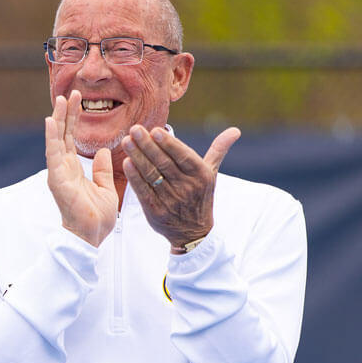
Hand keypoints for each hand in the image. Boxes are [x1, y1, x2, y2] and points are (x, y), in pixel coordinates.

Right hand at [45, 91, 117, 246]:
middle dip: (66, 114)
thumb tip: (100, 151)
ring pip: (56, 140)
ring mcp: (58, 173)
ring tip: (61, 100)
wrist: (91, 236)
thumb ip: (101, 170)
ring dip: (58, 120)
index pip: (72, 139)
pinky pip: (53, 154)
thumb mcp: (105, 188)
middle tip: (71, 93)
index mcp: (73, 170)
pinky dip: (51, 137)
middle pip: (63, 135)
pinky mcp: (57, 179)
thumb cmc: (97, 217)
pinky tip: (50, 121)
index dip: (74, 120)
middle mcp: (63, 169)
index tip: (78, 100)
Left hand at [121, 125, 240, 249]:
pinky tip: (127, 163)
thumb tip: (235, 130)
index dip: (169, 144)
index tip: (155, 130)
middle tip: (134, 130)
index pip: (183, 156)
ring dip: (138, 157)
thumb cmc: (200, 196)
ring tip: (126, 142)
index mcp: (201, 176)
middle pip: (164, 163)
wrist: (193, 232)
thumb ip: (218, 150)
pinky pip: (143, 192)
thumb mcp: (211, 174)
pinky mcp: (156, 211)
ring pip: (151, 175)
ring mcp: (170, 200)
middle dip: (148, 145)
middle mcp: (187, 187)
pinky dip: (134, 177)